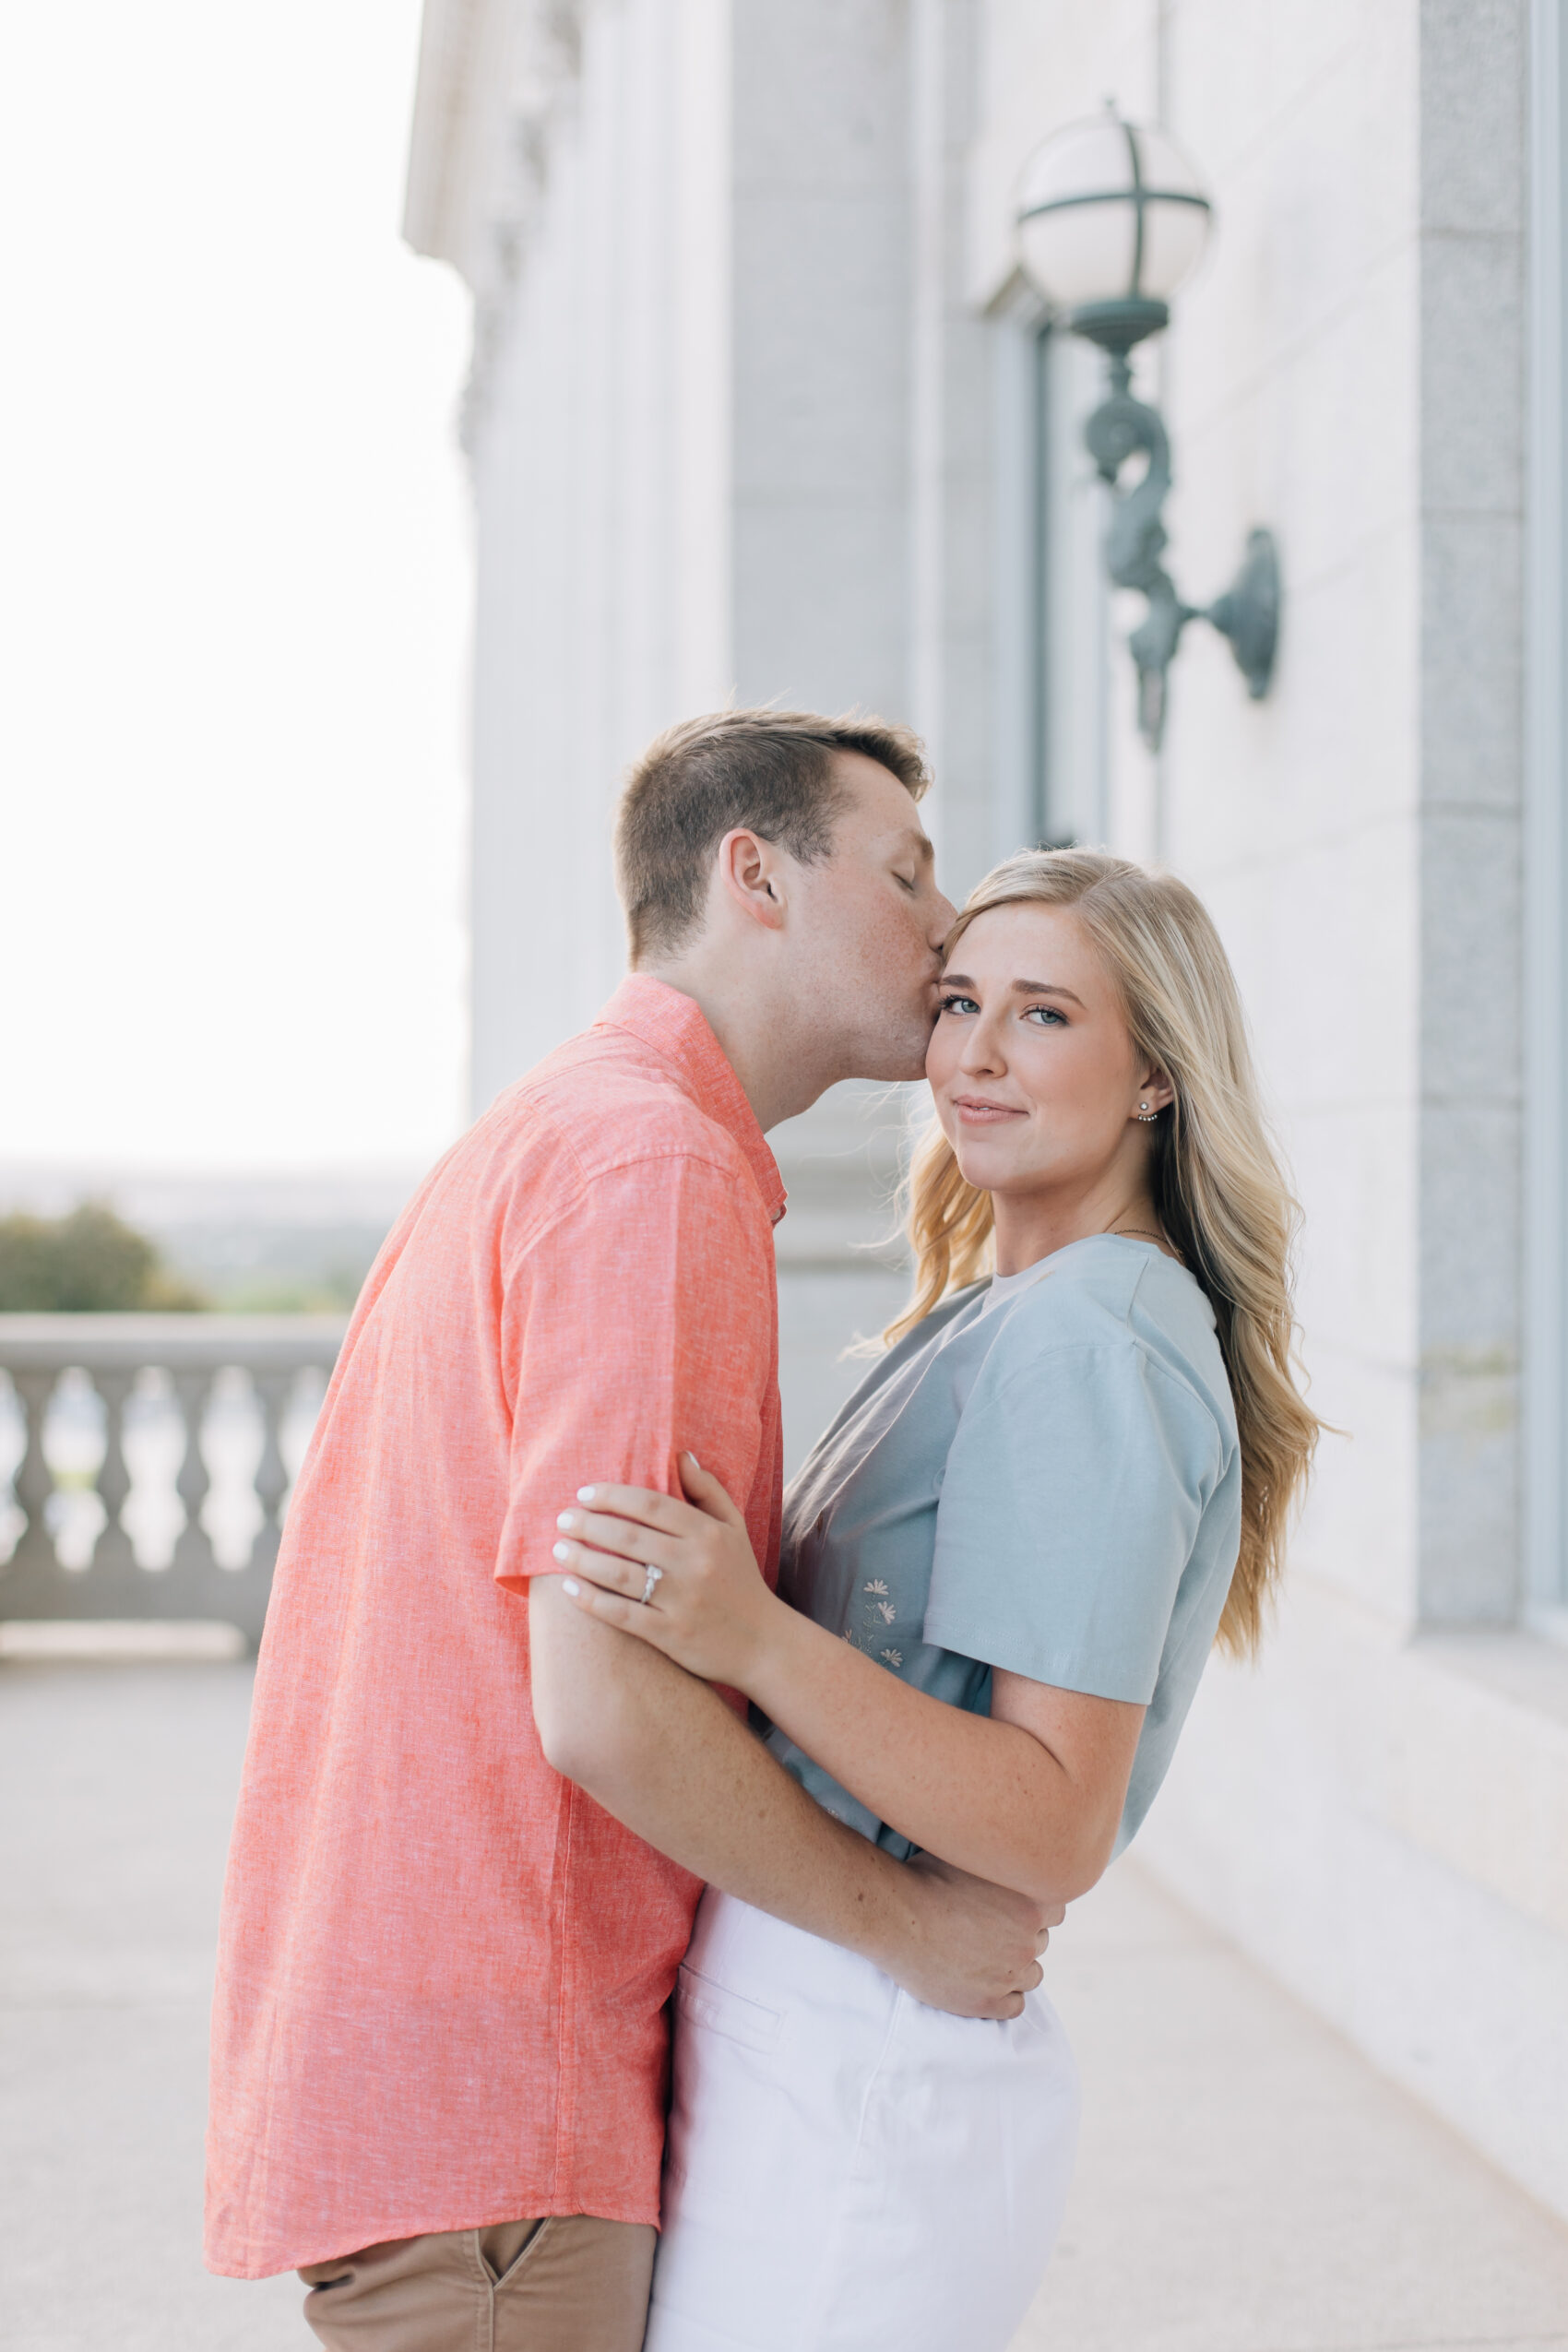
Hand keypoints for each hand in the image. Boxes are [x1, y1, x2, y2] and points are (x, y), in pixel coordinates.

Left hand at [552, 1453, 780, 1690]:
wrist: (763, 1643)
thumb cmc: (741, 1580)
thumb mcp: (735, 1529)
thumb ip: (709, 1490)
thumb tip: (680, 1455)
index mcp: (708, 1533)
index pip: (650, 1504)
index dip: (611, 1496)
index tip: (584, 1493)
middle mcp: (695, 1563)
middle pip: (627, 1536)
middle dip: (587, 1525)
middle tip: (562, 1520)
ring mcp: (682, 1600)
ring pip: (619, 1574)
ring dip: (581, 1559)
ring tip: (557, 1550)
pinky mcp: (671, 1634)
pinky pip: (622, 1614)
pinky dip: (591, 1600)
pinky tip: (569, 1589)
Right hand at [884, 1852, 1065, 2019]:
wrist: (894, 1916)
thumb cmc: (925, 1877)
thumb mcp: (971, 1855)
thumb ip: (1001, 1861)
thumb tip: (1011, 1850)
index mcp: (1032, 1902)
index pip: (1055, 1911)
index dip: (1032, 1909)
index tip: (1009, 1908)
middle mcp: (1029, 1940)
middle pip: (1040, 1942)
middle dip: (1019, 1937)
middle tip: (987, 1930)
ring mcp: (1009, 1974)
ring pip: (1032, 1976)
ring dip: (1014, 1968)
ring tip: (984, 1958)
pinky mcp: (987, 2003)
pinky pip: (1014, 2006)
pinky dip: (1003, 1997)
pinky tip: (983, 1984)